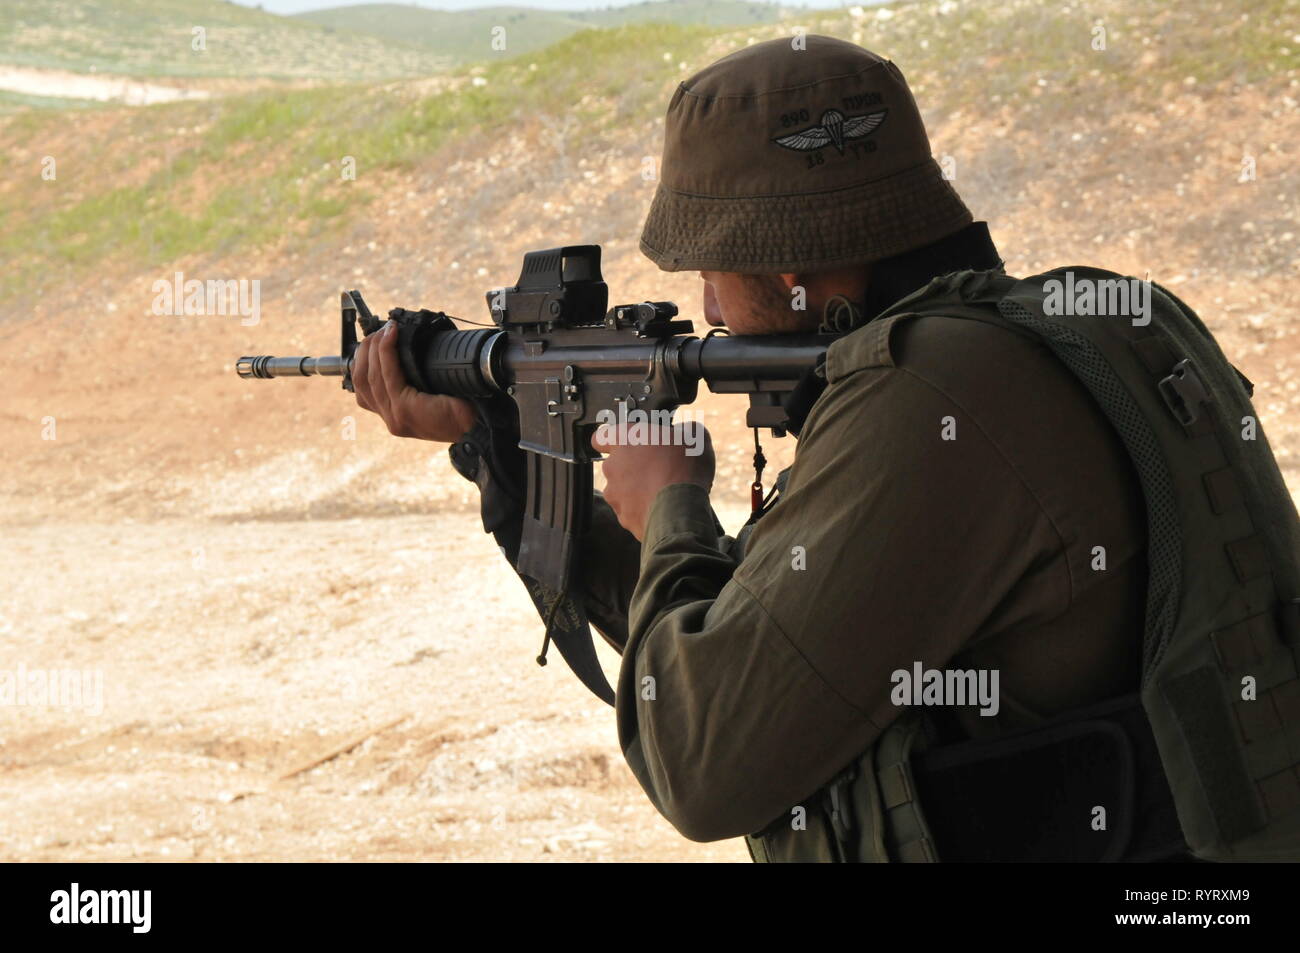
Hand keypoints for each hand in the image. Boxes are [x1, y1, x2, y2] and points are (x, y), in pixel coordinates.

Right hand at [352, 320, 476, 442]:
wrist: (479, 425)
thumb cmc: (461, 408)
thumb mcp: (429, 392)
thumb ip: (412, 379)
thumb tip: (401, 348)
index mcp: (394, 415)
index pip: (363, 387)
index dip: (363, 360)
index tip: (374, 339)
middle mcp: (390, 419)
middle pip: (361, 379)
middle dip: (366, 350)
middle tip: (381, 330)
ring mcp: (395, 416)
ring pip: (370, 375)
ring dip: (375, 347)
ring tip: (386, 330)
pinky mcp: (405, 410)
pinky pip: (389, 375)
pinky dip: (386, 352)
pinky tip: (391, 337)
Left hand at [592, 420, 714, 541]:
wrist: (681, 510)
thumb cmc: (684, 469)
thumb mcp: (695, 436)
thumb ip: (684, 429)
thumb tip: (684, 432)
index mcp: (626, 439)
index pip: (601, 436)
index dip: (611, 440)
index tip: (623, 444)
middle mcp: (613, 465)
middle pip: (616, 465)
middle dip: (632, 467)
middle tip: (656, 468)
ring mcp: (615, 493)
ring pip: (622, 489)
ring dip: (636, 489)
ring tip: (661, 491)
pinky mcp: (622, 517)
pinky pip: (630, 510)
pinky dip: (642, 509)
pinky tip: (661, 507)